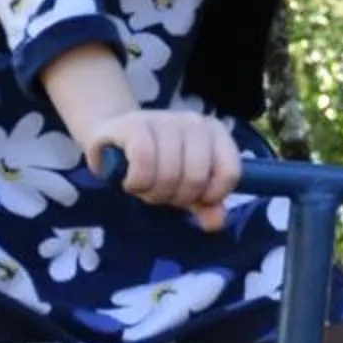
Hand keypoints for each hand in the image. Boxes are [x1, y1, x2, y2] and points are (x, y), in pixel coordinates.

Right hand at [88, 109, 241, 229]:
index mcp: (216, 133)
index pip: (230, 172)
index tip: (194, 199)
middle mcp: (194, 122)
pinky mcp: (134, 124)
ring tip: (145, 188)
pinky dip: (137, 182)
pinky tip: (131, 183)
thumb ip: (206, 204)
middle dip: (177, 197)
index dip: (212, 196)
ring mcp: (164, 119)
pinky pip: (143, 161)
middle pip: (197, 177)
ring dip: (154, 193)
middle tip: (163, 194)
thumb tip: (215, 222)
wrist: (112, 139)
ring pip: (170, 172)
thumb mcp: (186, 185)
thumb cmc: (157, 163)